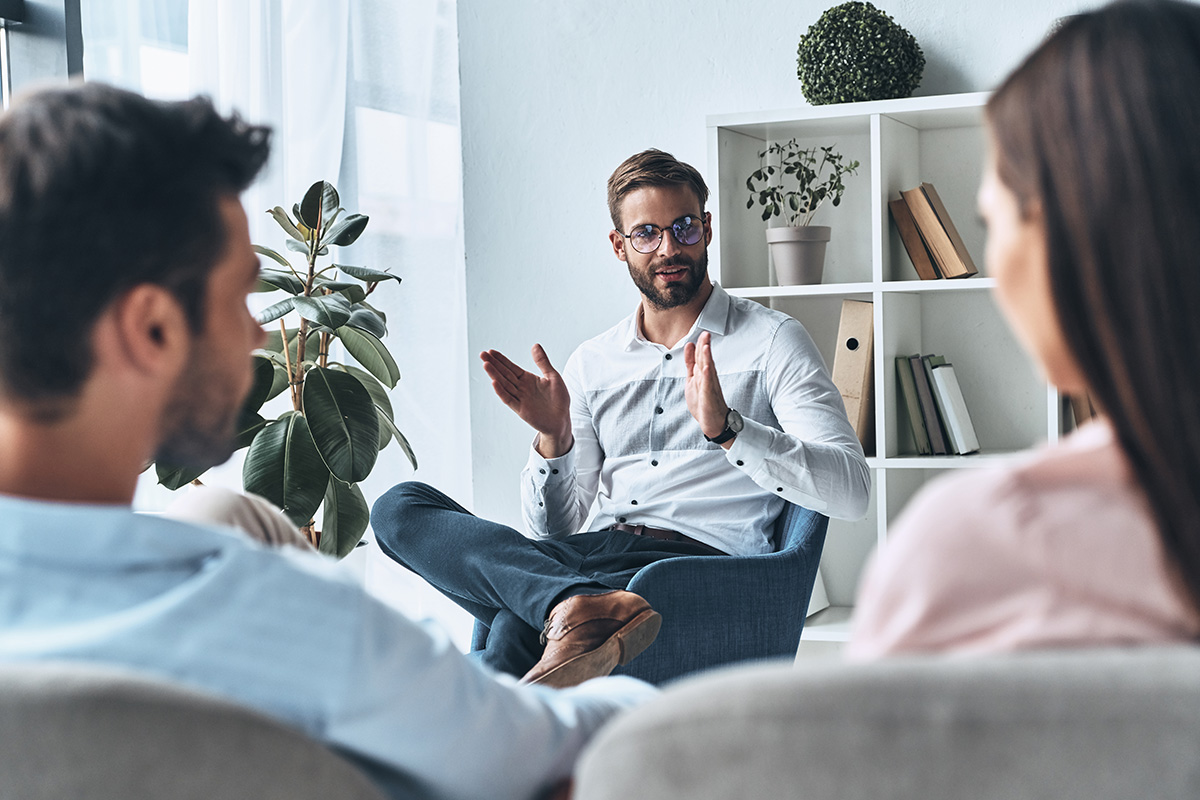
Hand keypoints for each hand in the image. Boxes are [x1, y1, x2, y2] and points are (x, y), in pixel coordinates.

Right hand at [480, 345, 573, 457]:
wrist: (562, 420)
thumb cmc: (559, 399)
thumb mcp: (552, 376)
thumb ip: (542, 362)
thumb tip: (535, 345)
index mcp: (527, 379)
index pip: (511, 367)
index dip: (501, 360)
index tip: (491, 351)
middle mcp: (521, 388)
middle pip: (504, 374)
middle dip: (493, 364)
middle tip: (482, 354)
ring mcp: (520, 398)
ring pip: (504, 385)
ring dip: (495, 375)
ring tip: (485, 364)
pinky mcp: (521, 409)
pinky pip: (509, 399)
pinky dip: (501, 391)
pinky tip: (494, 382)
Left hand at [684, 331, 730, 445]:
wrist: (714, 422)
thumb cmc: (704, 401)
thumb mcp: (693, 379)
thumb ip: (691, 363)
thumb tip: (690, 346)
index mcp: (704, 374)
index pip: (702, 357)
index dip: (701, 346)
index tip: (702, 334)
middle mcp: (709, 379)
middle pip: (706, 360)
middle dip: (705, 347)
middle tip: (706, 334)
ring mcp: (710, 387)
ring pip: (708, 370)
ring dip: (707, 358)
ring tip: (706, 346)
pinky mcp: (709, 397)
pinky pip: (708, 385)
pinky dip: (707, 376)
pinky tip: (707, 367)